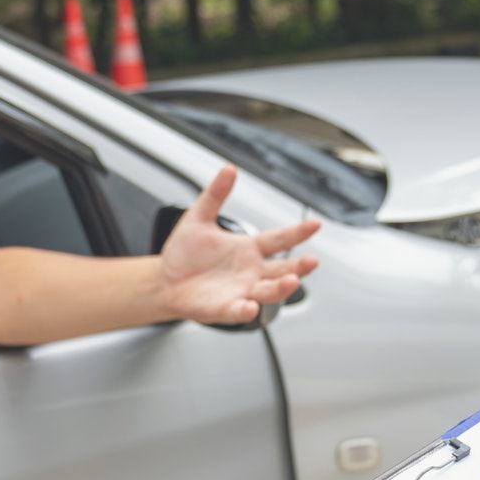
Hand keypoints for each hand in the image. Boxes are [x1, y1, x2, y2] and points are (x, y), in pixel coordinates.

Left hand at [159, 164, 320, 324]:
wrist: (165, 280)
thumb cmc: (184, 253)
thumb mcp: (198, 218)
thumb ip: (215, 195)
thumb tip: (228, 169)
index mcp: (248, 248)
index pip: (279, 239)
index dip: (297, 233)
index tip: (315, 224)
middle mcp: (250, 271)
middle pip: (282, 269)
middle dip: (299, 266)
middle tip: (311, 261)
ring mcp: (241, 290)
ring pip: (269, 291)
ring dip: (281, 288)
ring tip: (291, 281)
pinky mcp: (225, 308)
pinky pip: (239, 311)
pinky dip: (246, 310)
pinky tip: (250, 305)